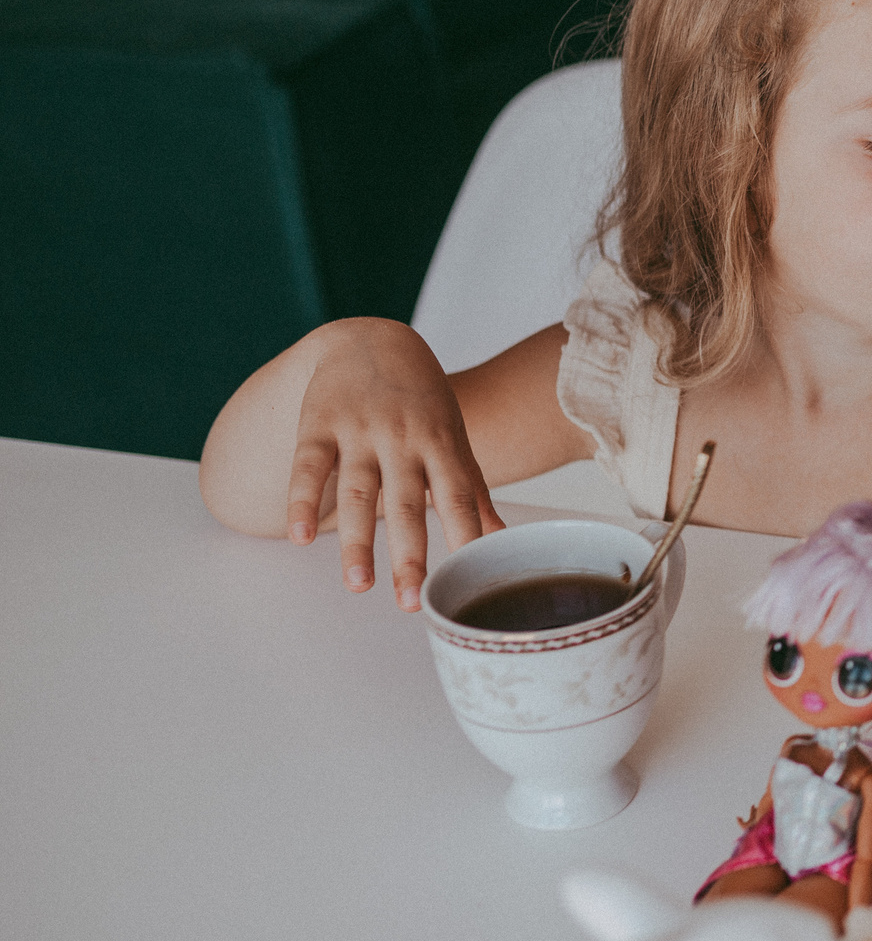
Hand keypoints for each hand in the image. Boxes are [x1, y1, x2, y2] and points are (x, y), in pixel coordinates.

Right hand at [286, 320, 502, 609]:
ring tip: (359, 587)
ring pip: (358, 492)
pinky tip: (301, 538)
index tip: (463, 581)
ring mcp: (359, 430)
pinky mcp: (318, 423)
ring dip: (358, 542)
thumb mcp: (453, 437)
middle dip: (410, 554)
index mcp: (442, 443)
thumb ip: (471, 490)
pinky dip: (302, 501)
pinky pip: (308, 466)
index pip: (458, 497)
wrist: (371, 338)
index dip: (463, 538)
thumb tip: (502, 540)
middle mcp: (403, 438)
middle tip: (411, 602)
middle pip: (408, 503)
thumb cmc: (421, 401)